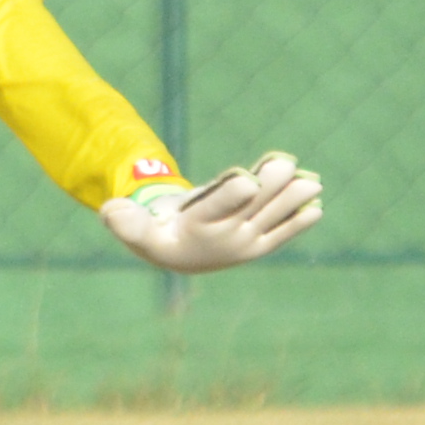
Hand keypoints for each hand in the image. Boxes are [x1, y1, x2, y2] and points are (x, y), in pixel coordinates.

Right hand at [102, 153, 322, 272]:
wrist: (181, 258)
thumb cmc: (156, 234)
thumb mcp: (134, 229)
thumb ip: (123, 221)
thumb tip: (109, 211)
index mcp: (197, 231)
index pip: (219, 210)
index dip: (234, 194)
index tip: (248, 178)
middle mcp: (226, 239)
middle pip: (252, 208)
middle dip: (273, 187)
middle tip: (289, 166)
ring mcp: (247, 241)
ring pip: (273, 215)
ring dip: (292, 198)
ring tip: (311, 182)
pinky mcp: (261, 243)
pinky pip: (282, 230)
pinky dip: (298, 216)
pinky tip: (315, 202)